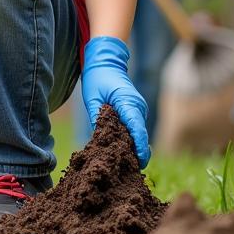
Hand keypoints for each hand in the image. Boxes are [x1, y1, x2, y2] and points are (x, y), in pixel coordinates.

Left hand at [81, 35, 150, 167]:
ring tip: (123, 165)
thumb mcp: (92, 98)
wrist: (106, 62)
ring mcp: (138, 109)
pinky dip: (131, 139)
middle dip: (137, 152)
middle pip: (141, 135)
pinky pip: (135, 128)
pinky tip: (121, 151)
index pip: (137, 128)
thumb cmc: (97, 78)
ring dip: (133, 147)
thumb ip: (97, 118)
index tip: (140, 162)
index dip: (140, 147)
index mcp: (128, 102)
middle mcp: (137, 107)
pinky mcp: (135, 111)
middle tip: (127, 171)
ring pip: (139, 133)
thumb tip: (99, 140)